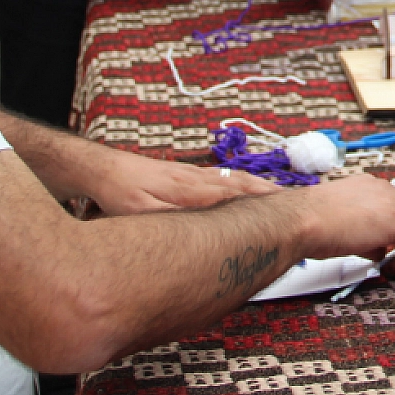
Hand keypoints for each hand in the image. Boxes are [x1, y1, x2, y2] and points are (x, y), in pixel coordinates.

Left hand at [88, 149, 278, 215]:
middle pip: (238, 183)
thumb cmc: (121, 193)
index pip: (233, 193)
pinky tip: (240, 186)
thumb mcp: (141, 211)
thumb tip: (200, 226)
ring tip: (275, 194)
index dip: (259, 200)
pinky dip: (237, 182)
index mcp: (190, 189)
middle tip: (290, 201)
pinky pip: (220, 177)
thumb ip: (171, 217)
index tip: (283, 206)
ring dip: (254, 186)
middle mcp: (196, 179)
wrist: (104, 169)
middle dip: (265, 192)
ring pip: (231, 179)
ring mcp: (191, 174)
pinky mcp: (183, 174)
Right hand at [296, 173, 394, 275]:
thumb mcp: (343, 222)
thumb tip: (377, 249)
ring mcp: (391, 202)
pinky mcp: (394, 220)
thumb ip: (364, 231)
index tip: (390, 246)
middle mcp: (383, 189)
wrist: (300, 221)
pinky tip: (393, 270)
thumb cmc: (309, 224)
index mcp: (370, 186)